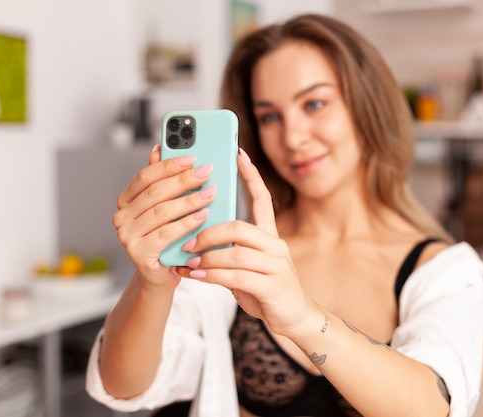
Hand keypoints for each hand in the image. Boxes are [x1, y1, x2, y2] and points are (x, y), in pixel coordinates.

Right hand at [112, 145, 215, 287]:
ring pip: (162, 212)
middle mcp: (121, 217)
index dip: (169, 165)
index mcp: (126, 200)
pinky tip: (203, 215)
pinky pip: (167, 233)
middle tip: (206, 172)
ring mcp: (127, 236)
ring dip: (189, 201)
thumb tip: (160, 148)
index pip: (146, 176)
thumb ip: (162, 181)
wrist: (161, 275)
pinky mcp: (138, 253)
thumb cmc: (166, 239)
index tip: (192, 158)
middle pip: (156, 192)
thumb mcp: (165, 208)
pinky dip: (187, 223)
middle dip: (184, 180)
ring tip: (210, 193)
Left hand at [177, 149, 315, 336]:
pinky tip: (196, 276)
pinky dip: (212, 275)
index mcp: (270, 236)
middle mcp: (275, 245)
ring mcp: (276, 265)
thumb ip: (230, 251)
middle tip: (188, 240)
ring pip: (236, 252)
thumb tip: (195, 240)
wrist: (294, 318)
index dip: (250, 176)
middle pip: (239, 226)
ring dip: (207, 256)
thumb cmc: (266, 290)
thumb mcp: (248, 267)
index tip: (237, 153)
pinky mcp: (272, 286)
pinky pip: (236, 276)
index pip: (262, 199)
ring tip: (188, 260)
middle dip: (209, 232)